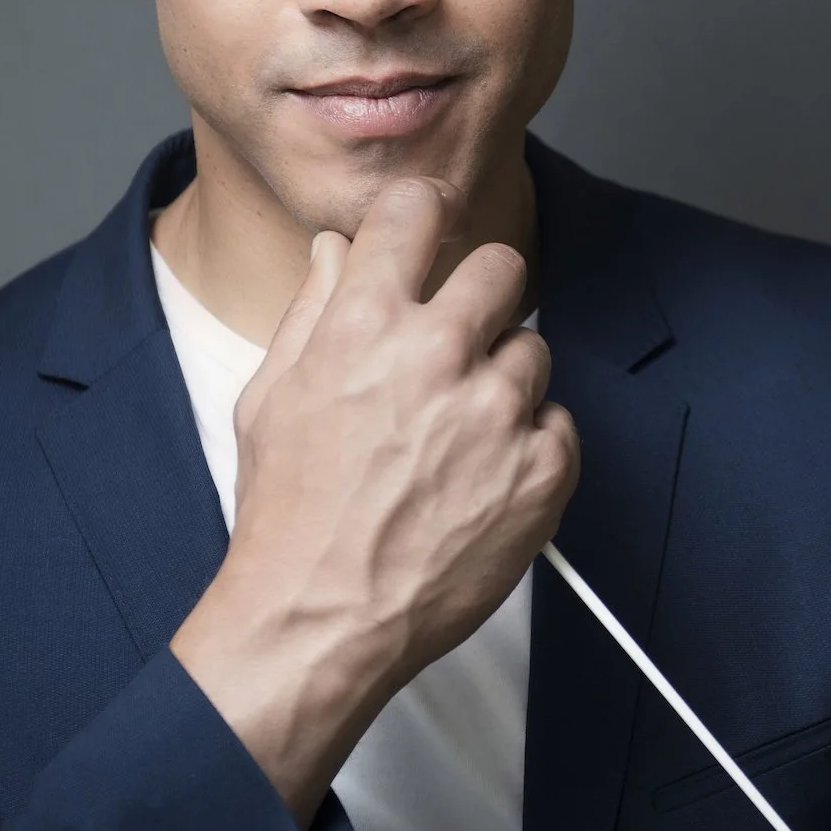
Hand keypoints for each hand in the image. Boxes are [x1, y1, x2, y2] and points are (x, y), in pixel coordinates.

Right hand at [171, 175, 579, 820]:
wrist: (319, 619)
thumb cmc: (289, 518)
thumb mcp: (271, 398)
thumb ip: (313, 311)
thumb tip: (337, 252)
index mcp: (364, 325)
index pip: (416, 210)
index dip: (423, 217)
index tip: (429, 232)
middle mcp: (438, 355)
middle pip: (503, 267)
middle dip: (482, 295)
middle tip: (460, 340)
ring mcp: (496, 413)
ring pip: (533, 350)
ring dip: (504, 382)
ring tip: (458, 436)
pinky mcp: (541, 470)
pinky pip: (559, 424)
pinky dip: (530, 447)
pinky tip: (482, 479)